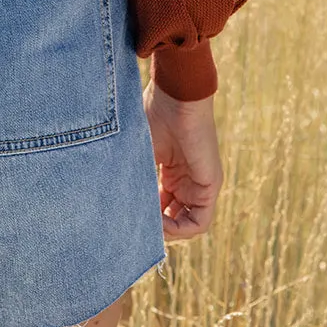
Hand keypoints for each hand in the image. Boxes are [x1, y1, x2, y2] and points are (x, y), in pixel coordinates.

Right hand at [142, 80, 222, 240]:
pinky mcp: (210, 185)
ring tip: (148, 226)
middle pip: (174, 218)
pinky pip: (199, 222)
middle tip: (137, 227)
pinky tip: (161, 223)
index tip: (129, 216)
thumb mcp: (138, 152)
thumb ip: (133, 178)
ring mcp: (200, 184)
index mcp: (171, 171)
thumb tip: (116, 205)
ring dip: (167, 232)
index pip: (162, 206)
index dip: (147, 216)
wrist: (176, 94)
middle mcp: (187, 180)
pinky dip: (180, 229)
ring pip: (187, 224)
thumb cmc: (153, 113)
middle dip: (156, 228)